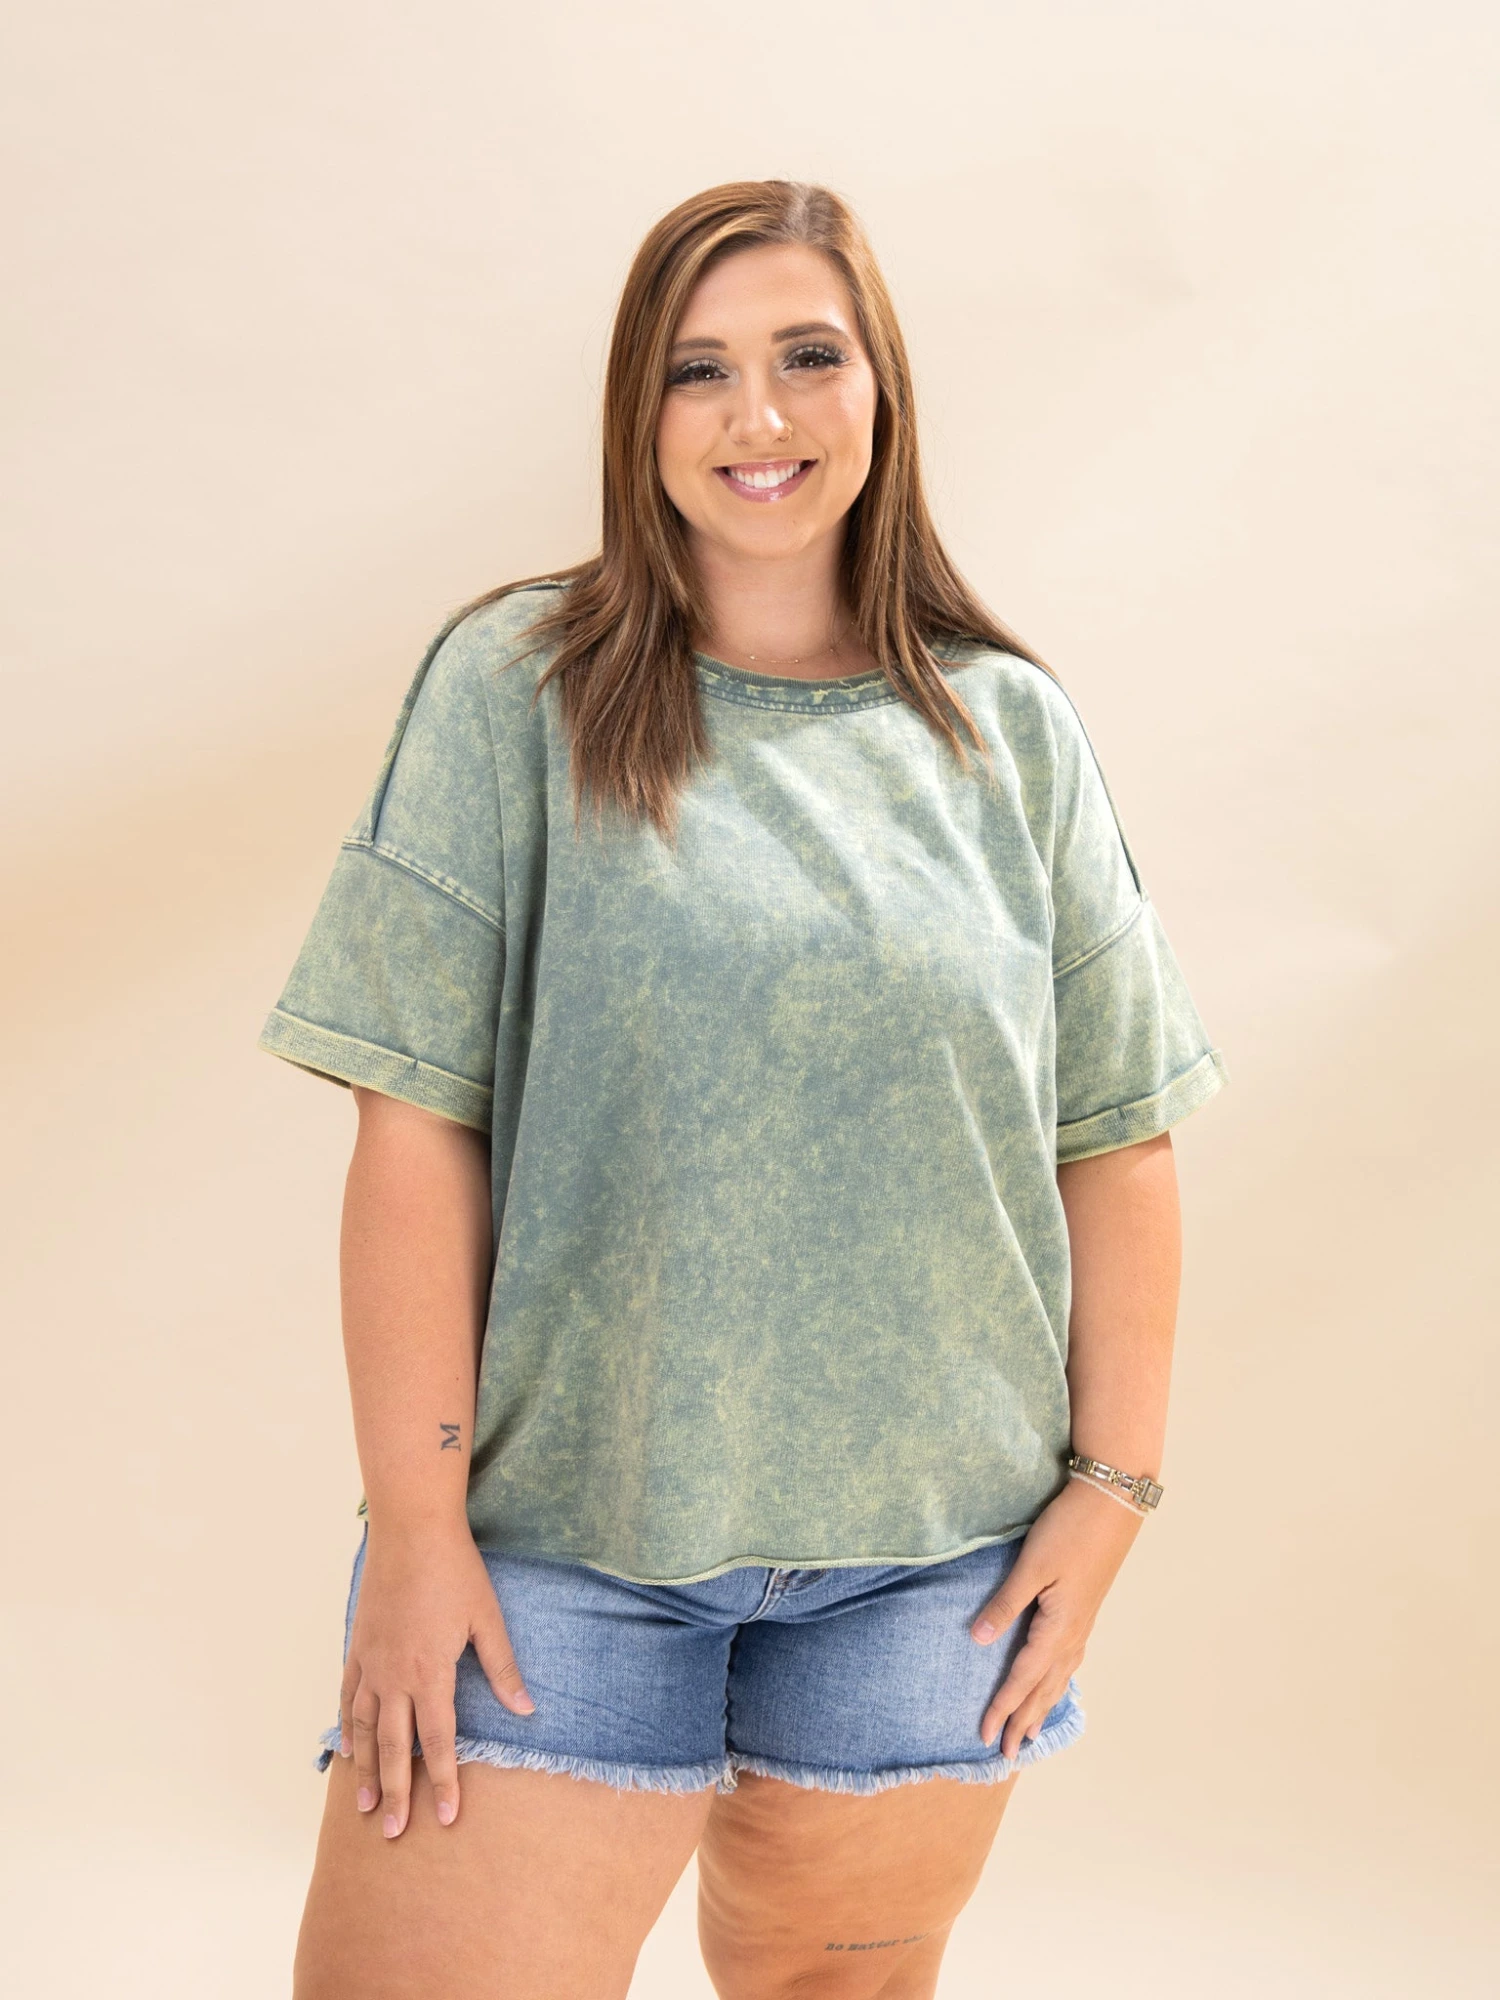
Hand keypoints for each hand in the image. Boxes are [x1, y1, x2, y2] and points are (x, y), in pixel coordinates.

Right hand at [338, 1524, 535, 1838]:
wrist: (412, 1531)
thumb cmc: (455, 1570)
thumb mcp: (487, 1618)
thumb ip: (502, 1668)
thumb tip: (526, 1710)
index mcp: (431, 1672)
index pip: (439, 1740)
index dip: (444, 1781)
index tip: (445, 1817)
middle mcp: (395, 1676)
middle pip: (395, 1747)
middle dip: (396, 1793)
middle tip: (394, 1833)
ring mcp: (371, 1663)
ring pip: (365, 1729)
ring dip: (365, 1771)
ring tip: (363, 1808)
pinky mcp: (358, 1648)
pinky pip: (348, 1698)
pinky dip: (347, 1728)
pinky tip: (348, 1749)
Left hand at [970, 1476, 1143, 1757]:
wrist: (1112, 1504)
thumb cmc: (1069, 1530)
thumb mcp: (1031, 1566)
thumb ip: (1005, 1604)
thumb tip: (978, 1641)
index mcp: (1058, 1628)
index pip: (1023, 1678)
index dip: (1002, 1708)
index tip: (985, 1737)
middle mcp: (1073, 1634)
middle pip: (1044, 1688)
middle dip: (1023, 1720)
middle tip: (1006, 1753)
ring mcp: (1083, 1622)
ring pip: (1059, 1677)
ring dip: (1042, 1706)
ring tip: (1029, 1731)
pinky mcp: (1085, 1609)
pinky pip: (1069, 1660)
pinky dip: (1057, 1682)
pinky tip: (1055, 1681)